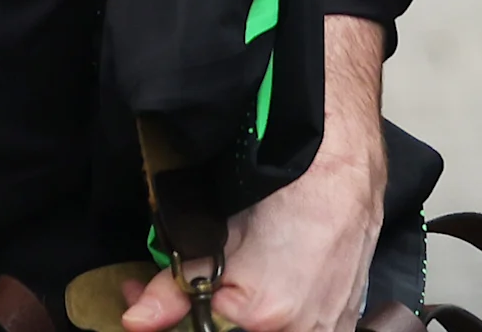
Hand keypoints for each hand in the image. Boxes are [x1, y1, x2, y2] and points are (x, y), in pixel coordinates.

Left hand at [122, 15, 386, 331]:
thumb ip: (176, 283)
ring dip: (233, 313)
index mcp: (263, 313)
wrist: (343, 166)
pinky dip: (271, 315)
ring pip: (261, 330)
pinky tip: (254, 284)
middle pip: (231, 331)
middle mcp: (301, 331)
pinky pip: (297, 328)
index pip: (200, 330)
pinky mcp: (342, 323)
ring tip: (221, 277)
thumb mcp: (215, 229)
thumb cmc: (283, 187)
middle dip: (198, 312)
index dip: (167, 312)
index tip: (146, 294)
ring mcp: (327, 330)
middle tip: (172, 284)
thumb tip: (138, 321)